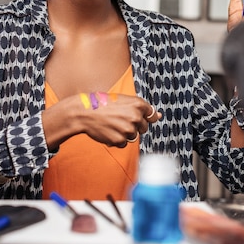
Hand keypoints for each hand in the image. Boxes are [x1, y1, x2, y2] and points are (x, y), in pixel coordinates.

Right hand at [43, 93, 160, 149]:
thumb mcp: (124, 100)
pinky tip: (108, 131)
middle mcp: (135, 117)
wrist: (84, 111)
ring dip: (124, 133)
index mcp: (138, 104)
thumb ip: (141, 108)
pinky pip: (124, 143)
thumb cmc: (103, 104)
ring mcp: (128, 129)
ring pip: (133, 136)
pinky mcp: (120, 140)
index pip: (151, 115)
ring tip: (112, 124)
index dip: (144, 117)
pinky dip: (117, 139)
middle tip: (119, 119)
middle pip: (143, 128)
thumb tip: (159, 116)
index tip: (135, 116)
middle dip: (134, 126)